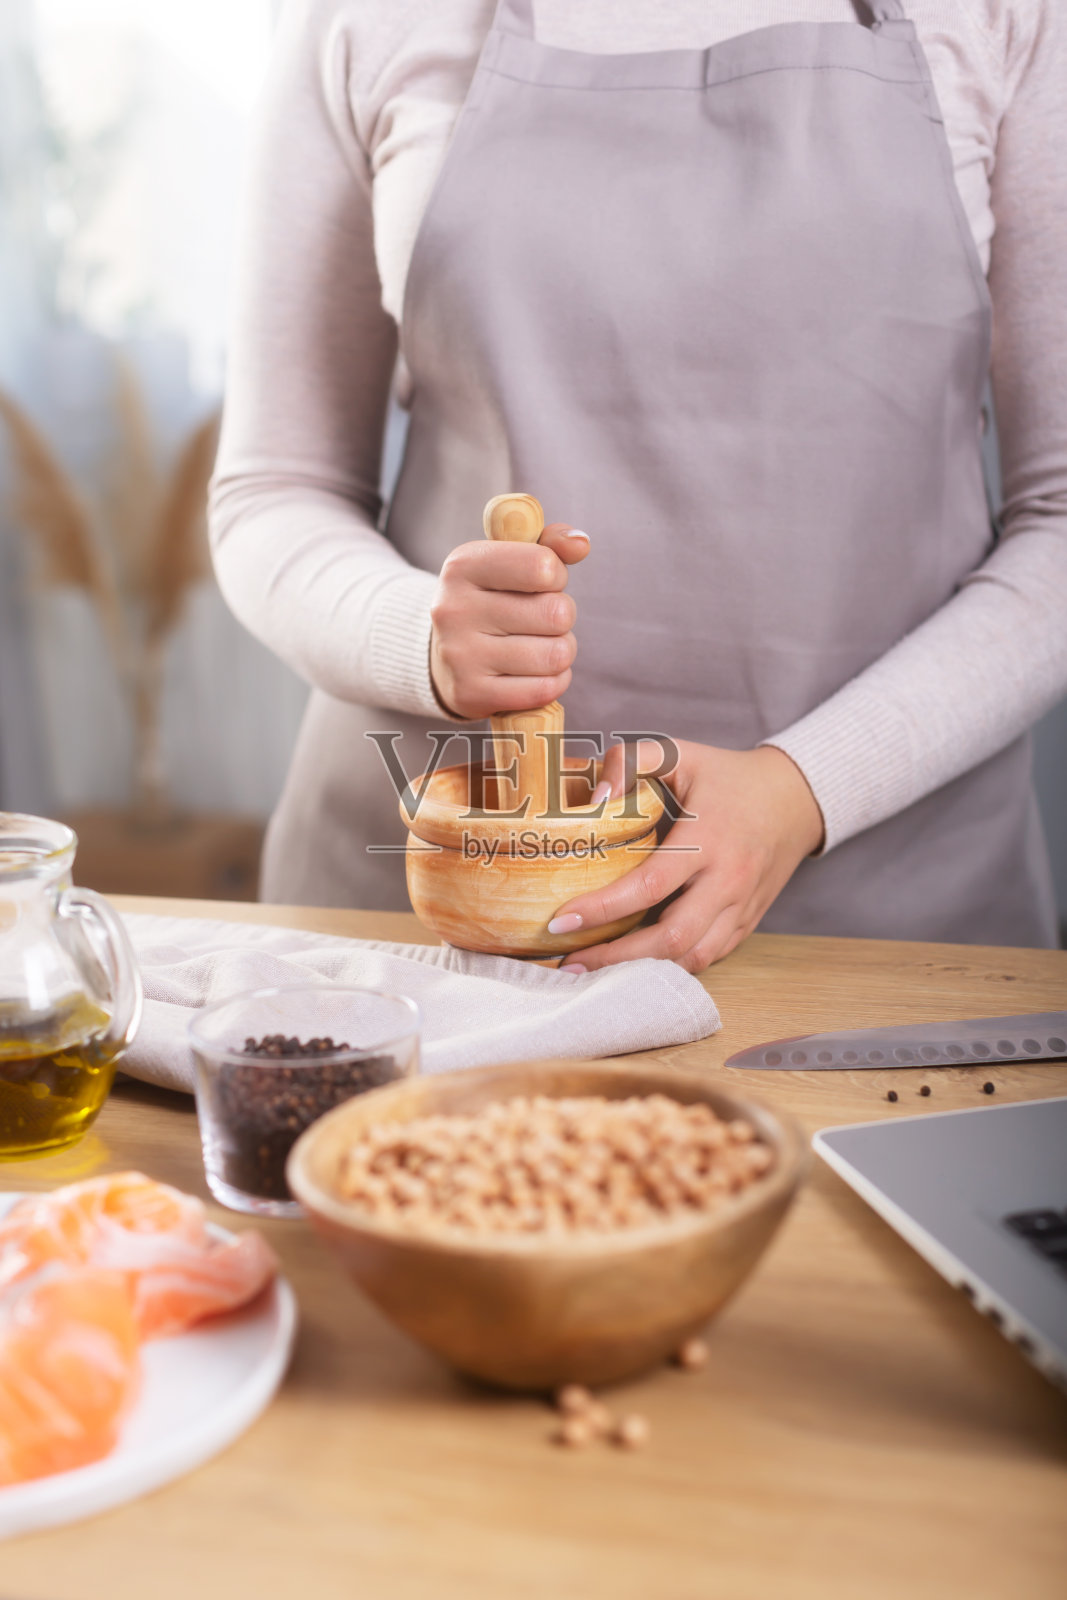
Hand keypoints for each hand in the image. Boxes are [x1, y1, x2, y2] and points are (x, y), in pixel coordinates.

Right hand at [429, 523, 589, 718]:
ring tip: (540, 646)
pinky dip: (553, 681)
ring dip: (561, 652)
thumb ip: (549, 545)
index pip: (542, 566)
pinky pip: (544, 690)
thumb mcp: (509, 561)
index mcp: (463, 566)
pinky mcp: (470, 694)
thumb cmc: (491, 601)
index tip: (542, 583)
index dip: (556, 576)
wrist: (444, 655)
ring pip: (556, 655)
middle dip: (562, 617)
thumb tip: (581, 544)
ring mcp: (459, 655)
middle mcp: (454, 609)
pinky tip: (536, 673)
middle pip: (557, 613)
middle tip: (542, 620)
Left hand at [549, 741, 824, 974]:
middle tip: (570, 963)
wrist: (797, 799)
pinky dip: (671, 967)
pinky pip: (709, 957)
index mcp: (708, 840)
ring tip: (596, 972)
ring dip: (642, 972)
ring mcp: (741, 907)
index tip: (560, 921)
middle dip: (616, 958)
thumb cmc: (729, 777)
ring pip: (692, 958)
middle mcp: (728, 880)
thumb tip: (594, 798)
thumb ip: (632, 762)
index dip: (602, 909)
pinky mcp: (747, 922)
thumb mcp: (681, 754)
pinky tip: (636, 966)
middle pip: (671, 938)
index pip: (650, 886)